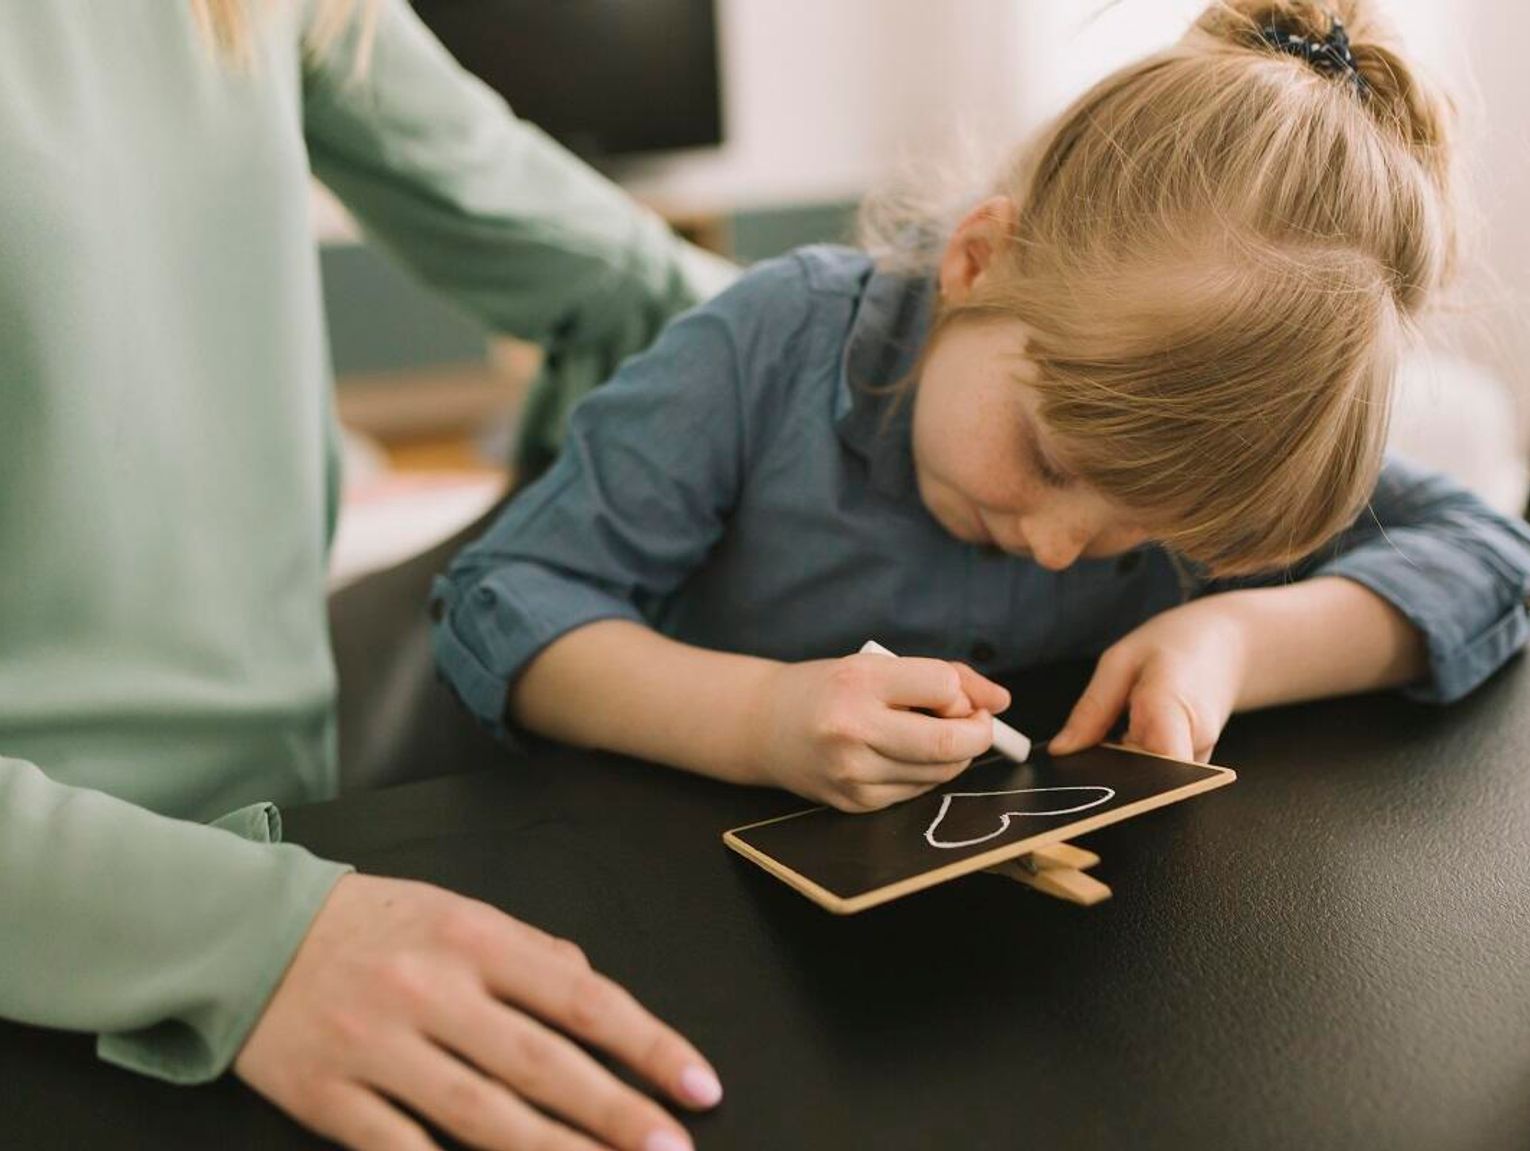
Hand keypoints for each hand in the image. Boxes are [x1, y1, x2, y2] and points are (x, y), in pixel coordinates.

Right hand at [235, 873, 721, 1150]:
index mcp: (476, 939)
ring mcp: (379, 1048)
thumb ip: (530, 950)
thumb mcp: (456, 910)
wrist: (247, 933)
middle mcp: (433, 992)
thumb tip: (593, 989)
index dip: (648, 1045)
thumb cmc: (372, 924)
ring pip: (482, 1117)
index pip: (583, 998)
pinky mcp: (329, 1097)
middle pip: (543, 1065)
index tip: (698, 1086)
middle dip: (617, 1114)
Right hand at [750, 653, 1010, 811]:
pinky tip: (902, 755)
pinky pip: (917, 792)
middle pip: (948, 744)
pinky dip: (924, 774)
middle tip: (976, 725)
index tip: (954, 695)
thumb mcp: (877, 664)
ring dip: (953, 756)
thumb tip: (1002, 701)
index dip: (962, 694)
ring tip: (933, 736)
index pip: (943, 688)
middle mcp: (853, 730)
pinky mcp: (855, 802)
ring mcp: (853, 773)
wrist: (764, 725)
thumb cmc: (829, 688)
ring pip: (939, 773)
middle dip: (978, 735)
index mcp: (859, 683)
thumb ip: (943, 676)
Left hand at [1049, 597, 1249, 762]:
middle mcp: (1192, 745)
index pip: (1156, 769)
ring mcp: (1197, 760)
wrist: (1230, 646)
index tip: (1088, 777)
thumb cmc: (1177, 645)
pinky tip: (1123, 740)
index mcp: (1172, 709)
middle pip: (1145, 781)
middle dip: (1106, 774)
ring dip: (1119, 767)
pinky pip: (1158, 773)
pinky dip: (1134, 763)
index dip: (1122, 783)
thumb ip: (1092, 708)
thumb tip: (1062, 750)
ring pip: (1150, 780)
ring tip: (1107, 733)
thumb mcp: (1121, 660)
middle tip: (1078, 751)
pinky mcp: (1193, 765)